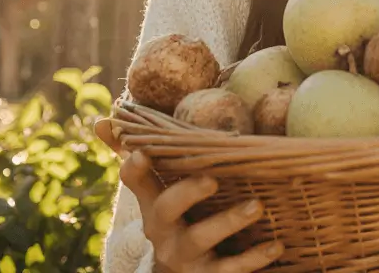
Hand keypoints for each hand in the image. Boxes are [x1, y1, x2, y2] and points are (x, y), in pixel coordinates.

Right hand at [117, 150, 283, 272]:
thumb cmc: (175, 218)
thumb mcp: (156, 192)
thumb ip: (137, 157)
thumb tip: (102, 120)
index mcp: (153, 204)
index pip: (136, 182)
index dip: (135, 168)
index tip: (141, 152)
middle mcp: (165, 230)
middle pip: (167, 209)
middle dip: (187, 192)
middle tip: (212, 179)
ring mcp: (186, 255)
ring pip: (202, 238)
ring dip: (229, 221)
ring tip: (256, 206)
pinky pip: (231, 269)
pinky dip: (254, 257)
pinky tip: (275, 245)